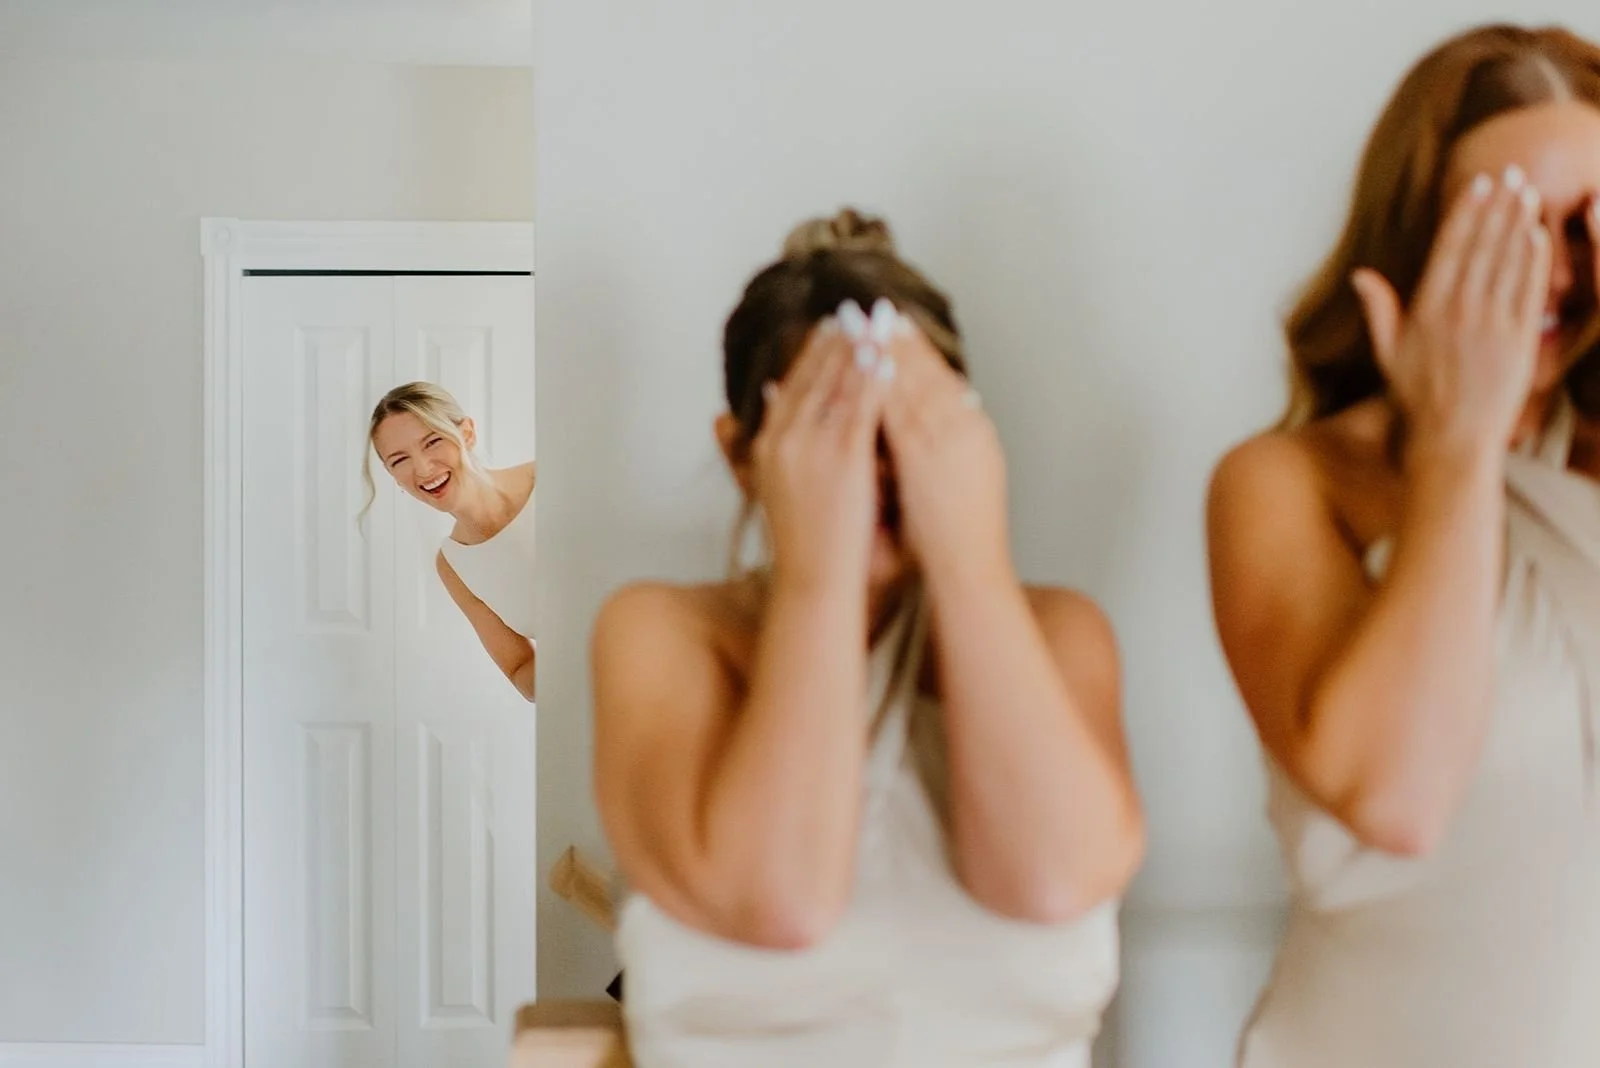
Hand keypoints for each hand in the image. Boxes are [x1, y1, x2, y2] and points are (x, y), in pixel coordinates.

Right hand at [752, 311, 888, 594]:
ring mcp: (811, 447)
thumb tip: (772, 396)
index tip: (832, 327)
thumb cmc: (805, 542)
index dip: (814, 352)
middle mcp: (784, 438)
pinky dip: (874, 378)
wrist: (813, 581)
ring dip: (858, 347)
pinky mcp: (842, 459)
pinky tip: (888, 357)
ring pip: (837, 383)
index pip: (792, 383)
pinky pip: (860, 408)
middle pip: (812, 374)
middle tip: (856, 309)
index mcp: (770, 443)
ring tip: (875, 320)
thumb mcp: (779, 483)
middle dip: (836, 339)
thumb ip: (777, 440)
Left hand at [867, 302, 1010, 578]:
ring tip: (868, 324)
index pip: (940, 378)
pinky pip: (902, 413)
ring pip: (916, 385)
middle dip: (900, 339)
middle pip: (928, 373)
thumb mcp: (959, 477)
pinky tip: (866, 366)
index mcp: (974, 431)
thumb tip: (942, 411)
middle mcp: (965, 429)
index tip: (896, 321)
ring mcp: (950, 442)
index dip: (917, 348)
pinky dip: (884, 387)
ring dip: (890, 352)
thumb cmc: (959, 533)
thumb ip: (948, 443)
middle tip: (878, 307)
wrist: (971, 570)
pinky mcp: (929, 460)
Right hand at [1351, 166, 1550, 459]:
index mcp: (1426, 310)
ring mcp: (1492, 324)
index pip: (1450, 249)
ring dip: (1519, 223)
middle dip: (1498, 206)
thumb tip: (1360, 275)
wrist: (1451, 439)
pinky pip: (1529, 289)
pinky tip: (1538, 234)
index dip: (1466, 213)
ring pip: (1508, 261)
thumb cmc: (1416, 398)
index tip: (1479, 185)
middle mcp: (1459, 311)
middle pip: (1483, 246)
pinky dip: (1535, 259)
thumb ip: (1379, 309)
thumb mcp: (1387, 353)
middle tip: (1511, 173)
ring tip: (1527, 193)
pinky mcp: (1520, 340)